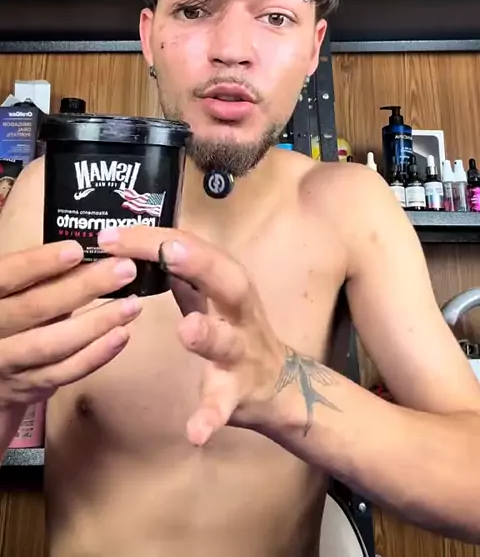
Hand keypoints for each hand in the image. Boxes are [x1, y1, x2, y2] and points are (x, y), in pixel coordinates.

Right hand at [0, 241, 141, 410]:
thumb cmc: (10, 313)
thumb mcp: (16, 291)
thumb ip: (40, 276)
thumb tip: (90, 252)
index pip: (7, 276)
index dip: (38, 263)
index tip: (76, 250)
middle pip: (35, 308)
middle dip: (83, 287)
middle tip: (124, 270)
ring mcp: (9, 362)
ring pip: (53, 344)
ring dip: (97, 323)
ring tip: (131, 304)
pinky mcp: (30, 385)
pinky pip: (66, 371)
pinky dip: (96, 354)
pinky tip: (121, 335)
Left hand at [98, 226, 284, 445]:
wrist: (280, 385)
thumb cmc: (237, 330)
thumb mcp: (212, 292)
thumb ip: (180, 270)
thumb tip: (136, 244)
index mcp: (225, 281)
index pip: (189, 248)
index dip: (151, 239)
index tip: (110, 236)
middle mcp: (238, 309)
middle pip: (222, 278)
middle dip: (194, 262)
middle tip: (167, 251)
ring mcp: (241, 352)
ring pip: (226, 341)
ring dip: (208, 334)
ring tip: (188, 329)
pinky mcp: (238, 393)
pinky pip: (222, 405)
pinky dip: (210, 418)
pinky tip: (194, 431)